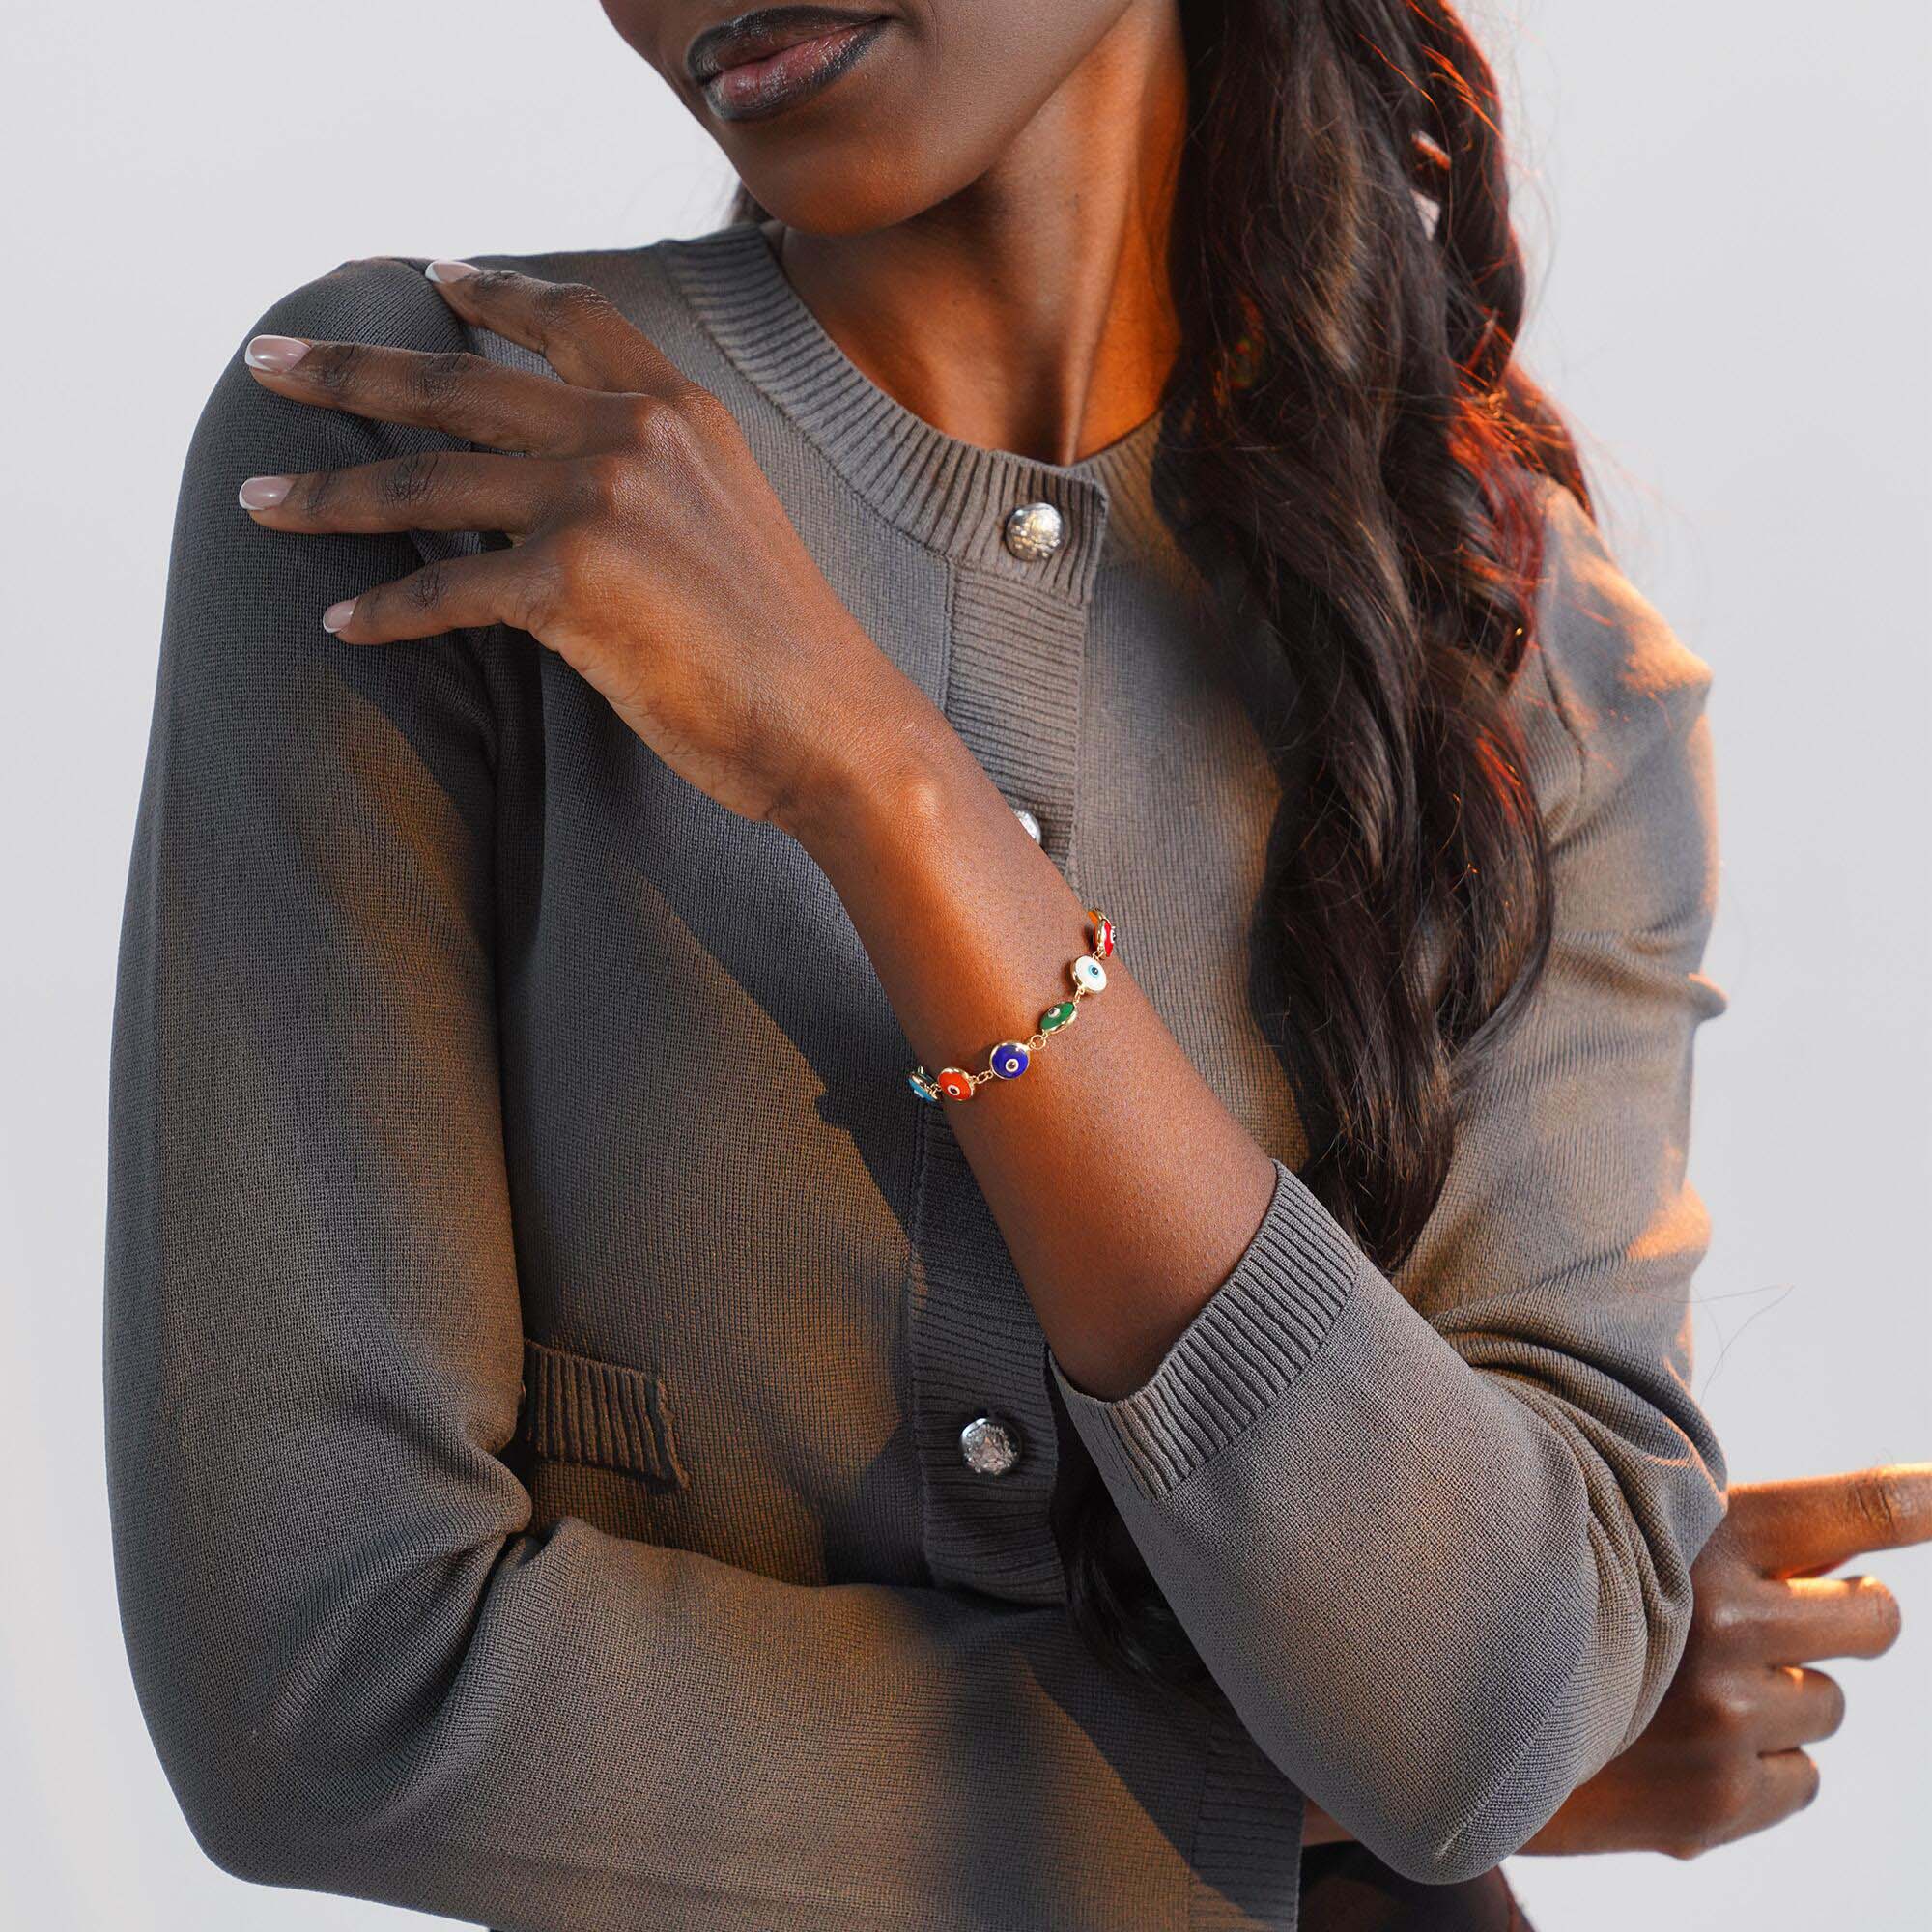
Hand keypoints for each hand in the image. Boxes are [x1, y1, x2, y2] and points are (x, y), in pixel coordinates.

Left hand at [237, 259, 932, 828]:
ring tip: (256, 499)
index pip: (567, 320)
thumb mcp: (732, 516)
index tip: (426, 275)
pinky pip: (445, 592)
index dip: (489, 293)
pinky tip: (341, 623)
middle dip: (346, 373)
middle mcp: (633, 435)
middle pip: (455, 386)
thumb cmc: (787, 647)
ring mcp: (600, 503)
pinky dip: (384, 612)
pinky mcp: (572, 585)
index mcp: (678, 411)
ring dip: (326, 496)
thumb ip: (656, 472)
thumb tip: (566, 473)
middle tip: (268, 364)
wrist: (835, 725)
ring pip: (424, 483)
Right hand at [1520, 1464, 1928, 1858]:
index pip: (1854, 1506)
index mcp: (1702, 1532)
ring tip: (1685, 1689)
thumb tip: (1836, 1560)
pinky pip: (1802, 1777)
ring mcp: (1728, 1715)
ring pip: (1830, 1705)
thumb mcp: (1618, 1536)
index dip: (1918, 1499)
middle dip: (1846, 1617)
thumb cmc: (1551, 1604)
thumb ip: (1719, 1533)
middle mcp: (1726, 1617)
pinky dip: (1758, 1768)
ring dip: (1780, 1700)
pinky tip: (1680, 1747)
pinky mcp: (1723, 1798)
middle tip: (1787, 1618)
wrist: (1453, 1723)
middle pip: (1876, 1618)